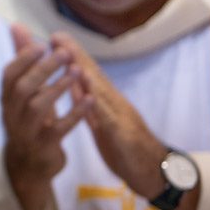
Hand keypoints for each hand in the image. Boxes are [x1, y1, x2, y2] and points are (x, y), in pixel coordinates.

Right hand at [1, 24, 92, 209]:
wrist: (29, 165)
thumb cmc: (28, 119)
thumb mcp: (23, 90)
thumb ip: (22, 58)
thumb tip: (17, 26)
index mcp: (6, 99)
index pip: (8, 75)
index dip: (23, 59)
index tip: (42, 44)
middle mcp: (12, 114)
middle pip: (23, 88)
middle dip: (43, 69)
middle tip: (64, 53)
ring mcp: (26, 131)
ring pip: (37, 107)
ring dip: (58, 87)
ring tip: (76, 71)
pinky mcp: (44, 146)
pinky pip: (59, 128)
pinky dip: (74, 113)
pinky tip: (90, 99)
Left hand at [49, 35, 172, 204]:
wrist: (154, 173)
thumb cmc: (126, 148)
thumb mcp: (103, 123)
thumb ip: (90, 104)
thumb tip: (75, 84)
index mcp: (107, 102)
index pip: (88, 74)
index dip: (72, 55)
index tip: (54, 37)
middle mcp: (114, 104)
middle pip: (94, 76)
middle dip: (75, 55)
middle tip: (57, 36)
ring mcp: (121, 118)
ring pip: (101, 93)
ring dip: (85, 75)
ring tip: (70, 57)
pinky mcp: (123, 137)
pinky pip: (109, 121)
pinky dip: (98, 108)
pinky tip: (89, 97)